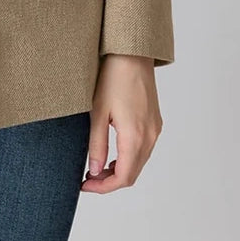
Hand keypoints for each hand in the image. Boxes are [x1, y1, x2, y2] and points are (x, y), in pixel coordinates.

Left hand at [80, 54, 162, 193]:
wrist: (132, 53)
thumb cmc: (113, 77)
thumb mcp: (97, 112)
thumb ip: (97, 145)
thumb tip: (95, 171)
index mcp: (135, 136)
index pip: (123, 177)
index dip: (103, 188)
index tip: (84, 186)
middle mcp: (150, 135)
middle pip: (133, 173)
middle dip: (110, 182)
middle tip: (87, 179)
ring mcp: (155, 128)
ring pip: (139, 162)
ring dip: (120, 170)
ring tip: (96, 167)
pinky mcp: (155, 120)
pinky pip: (144, 149)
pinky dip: (129, 158)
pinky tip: (113, 153)